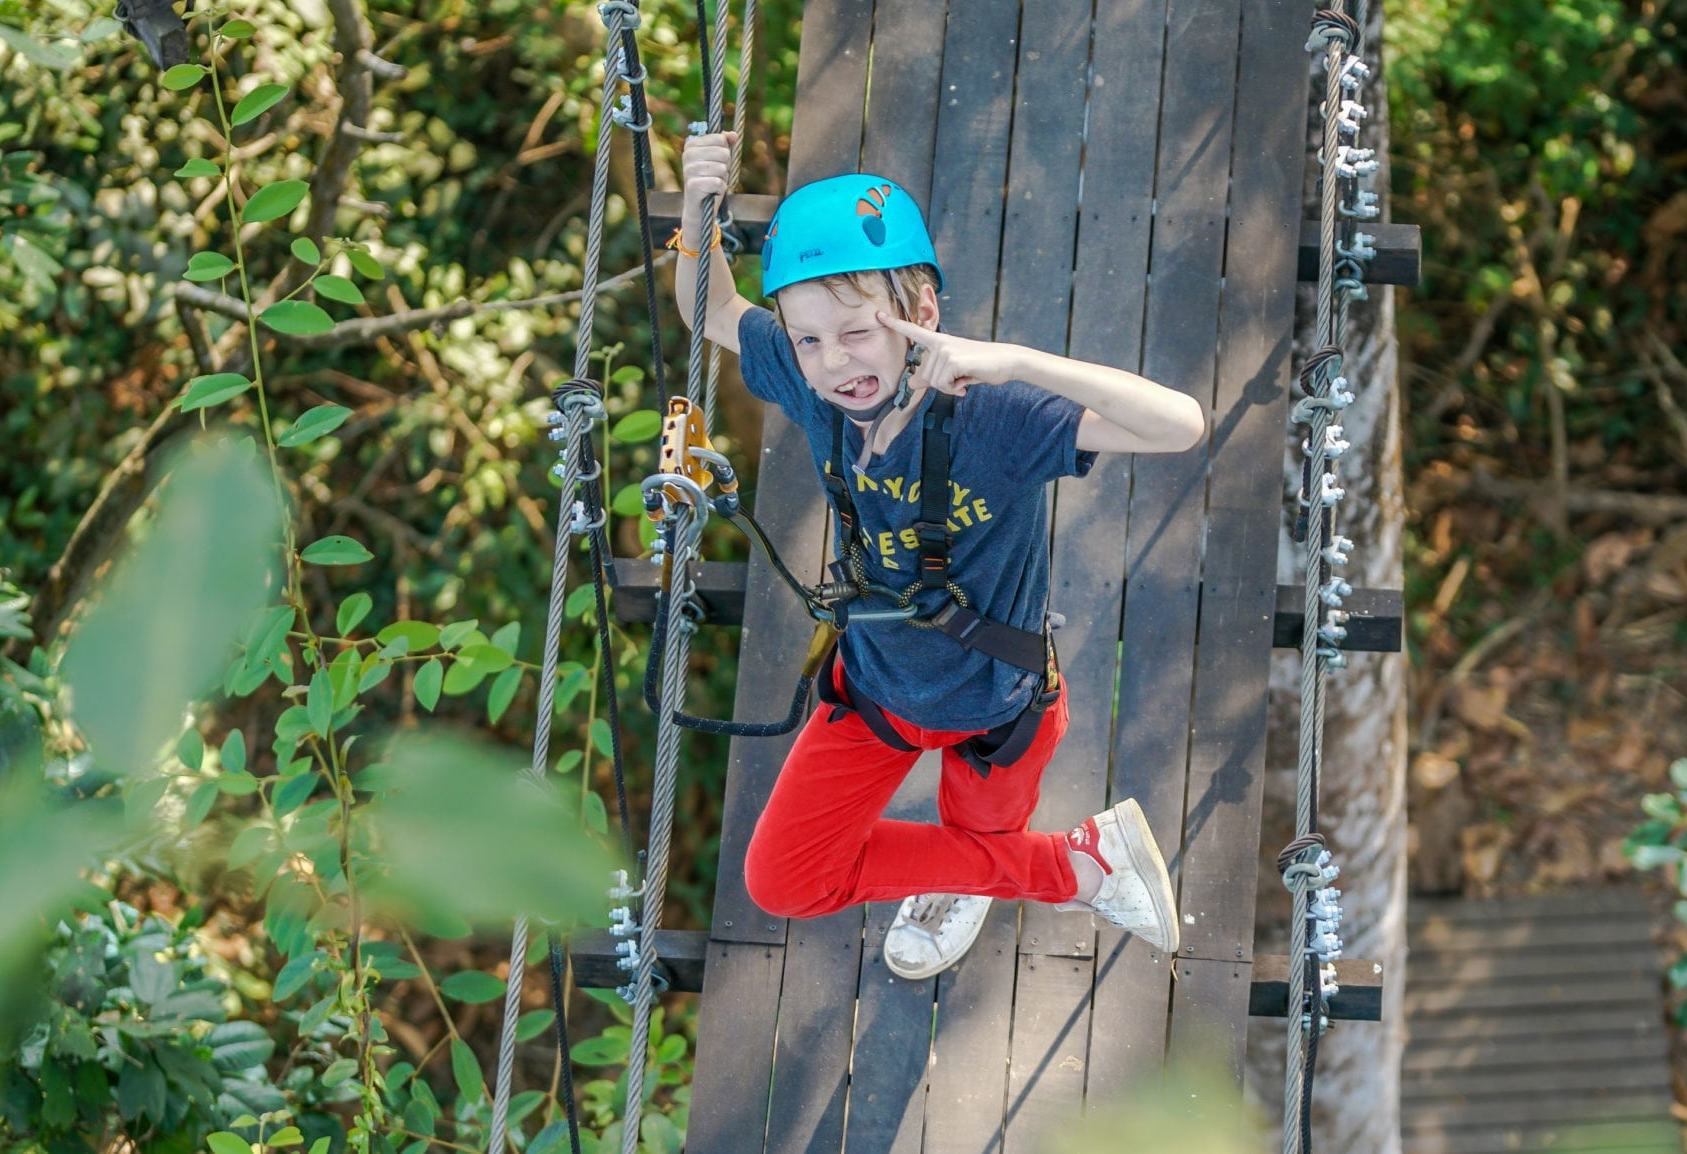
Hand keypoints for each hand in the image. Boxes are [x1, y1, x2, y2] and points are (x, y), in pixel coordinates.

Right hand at [681, 131, 737, 219]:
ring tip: (713, 183)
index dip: (726, 151)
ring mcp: (688, 170)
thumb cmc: (710, 179)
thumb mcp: (720, 159)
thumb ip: (726, 144)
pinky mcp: (692, 185)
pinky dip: (720, 189)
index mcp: (692, 144)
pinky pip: (718, 182)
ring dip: (723, 178)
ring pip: (721, 168)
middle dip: (725, 166)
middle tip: (717, 174)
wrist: (700, 207)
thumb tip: (734, 135)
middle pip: (723, 153)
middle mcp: (687, 155)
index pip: (720, 139)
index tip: (718, 161)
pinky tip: (713, 192)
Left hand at [875, 311, 1017, 396]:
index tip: (878, 315)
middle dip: (945, 385)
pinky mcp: (951, 359)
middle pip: (928, 377)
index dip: (895, 324)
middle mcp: (939, 343)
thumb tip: (913, 383)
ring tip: (966, 376)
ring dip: (951, 387)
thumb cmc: (981, 366)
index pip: (913, 331)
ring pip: (935, 383)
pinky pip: (943, 385)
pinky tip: (967, 380)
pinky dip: (955, 388)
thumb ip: (933, 376)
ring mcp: (945, 349)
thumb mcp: (954, 372)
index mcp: (939, 341)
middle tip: (962, 378)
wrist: (1006, 362)